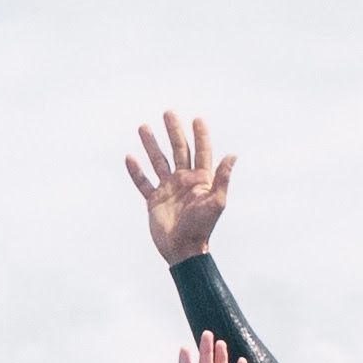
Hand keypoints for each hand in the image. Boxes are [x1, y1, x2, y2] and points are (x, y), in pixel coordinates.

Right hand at [126, 112, 234, 261]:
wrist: (183, 249)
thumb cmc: (203, 227)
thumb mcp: (217, 202)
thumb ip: (222, 178)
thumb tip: (233, 155)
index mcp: (200, 180)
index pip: (201, 152)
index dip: (200, 135)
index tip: (197, 119)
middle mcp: (183, 180)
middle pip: (178, 150)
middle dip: (173, 131)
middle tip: (168, 113)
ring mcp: (167, 189)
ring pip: (158, 161)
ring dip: (151, 145)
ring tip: (143, 127)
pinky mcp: (153, 200)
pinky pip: (143, 182)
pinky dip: (136, 171)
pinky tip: (130, 157)